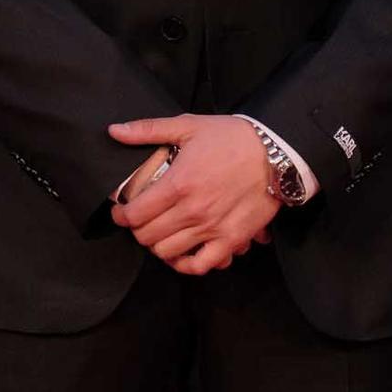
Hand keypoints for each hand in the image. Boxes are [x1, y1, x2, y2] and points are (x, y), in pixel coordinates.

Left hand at [107, 114, 280, 274]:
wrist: (276, 151)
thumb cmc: (232, 137)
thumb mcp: (188, 126)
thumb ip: (148, 130)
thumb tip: (115, 131)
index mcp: (178, 184)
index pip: (135, 214)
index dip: (121, 216)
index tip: (122, 212)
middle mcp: (192, 211)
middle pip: (147, 237)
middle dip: (138, 230)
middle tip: (141, 221)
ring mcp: (212, 228)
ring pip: (168, 253)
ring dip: (158, 245)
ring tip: (161, 233)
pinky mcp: (231, 240)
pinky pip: (201, 265)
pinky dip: (187, 264)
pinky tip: (183, 253)